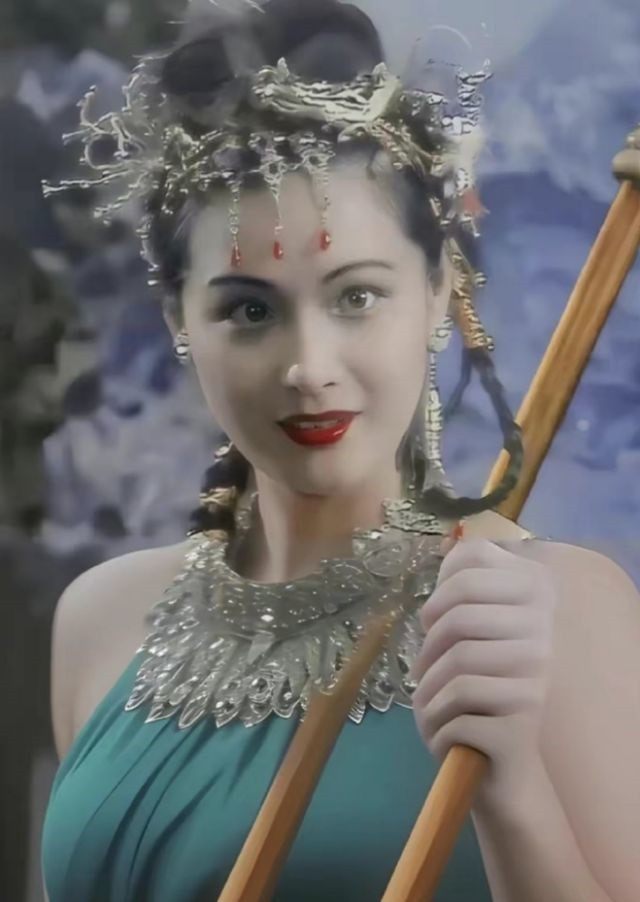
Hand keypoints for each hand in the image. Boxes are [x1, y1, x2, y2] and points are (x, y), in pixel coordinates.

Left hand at [410, 534, 557, 809]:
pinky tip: (441, 735)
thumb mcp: (477, 636)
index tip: (431, 622)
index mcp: (536, 597)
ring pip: (454, 665)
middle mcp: (543, 632)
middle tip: (420, 674)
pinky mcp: (519, 721)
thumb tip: (443, 552)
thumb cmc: (481, 692)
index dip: (439, 591)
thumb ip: (467, 591)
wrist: (506, 769)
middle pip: (458, 617)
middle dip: (426, 651)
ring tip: (427, 708)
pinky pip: (455, 707)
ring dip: (426, 693)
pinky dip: (434, 725)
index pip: (475, 560)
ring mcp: (536, 676)